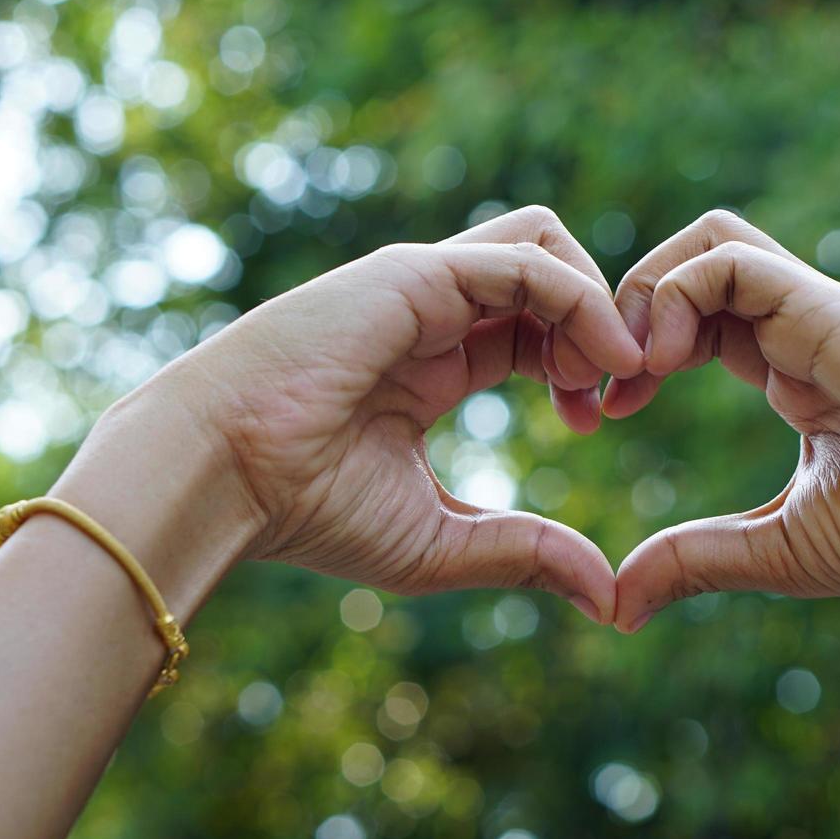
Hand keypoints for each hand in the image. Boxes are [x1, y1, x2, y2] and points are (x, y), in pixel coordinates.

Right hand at [156, 206, 641, 621]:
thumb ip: (525, 553)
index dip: (583, 361)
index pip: (534, 327)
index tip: (596, 421)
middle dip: (602, 323)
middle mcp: (432, 311)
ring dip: (597, 300)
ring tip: (609, 372)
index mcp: (434, 362)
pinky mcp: (414, 274)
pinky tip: (599, 362)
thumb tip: (609, 599)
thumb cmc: (308, 512)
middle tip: (618, 392)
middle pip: (549, 269)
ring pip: (543, 239)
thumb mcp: (441, 542)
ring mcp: (422, 284)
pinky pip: (525, 261)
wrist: (221, 480)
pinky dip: (581, 301)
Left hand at [605, 210, 839, 631]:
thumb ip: (694, 559)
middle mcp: (798, 332)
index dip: (630, 355)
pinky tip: (661, 364)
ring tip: (623, 371)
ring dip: (643, 291)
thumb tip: (615, 605)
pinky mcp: (826, 306)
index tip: (599, 416)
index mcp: (790, 373)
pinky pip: (731, 258)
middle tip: (588, 384)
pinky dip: (677, 295)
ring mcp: (813, 312)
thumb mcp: (774, 549)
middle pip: (692, 265)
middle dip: (621, 309)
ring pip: (708, 241)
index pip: (693, 322)